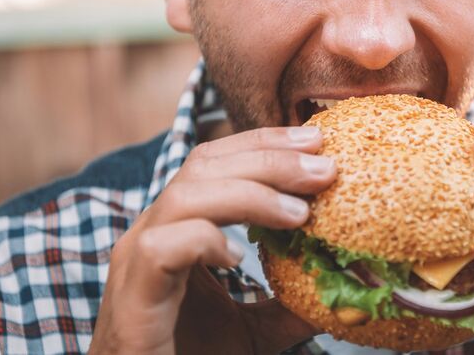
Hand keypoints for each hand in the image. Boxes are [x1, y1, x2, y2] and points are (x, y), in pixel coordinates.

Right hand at [89, 126, 334, 354]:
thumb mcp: (252, 331)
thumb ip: (288, 306)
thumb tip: (341, 293)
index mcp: (177, 226)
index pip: (217, 161)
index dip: (265, 143)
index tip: (317, 142)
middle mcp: (153, 232)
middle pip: (204, 165)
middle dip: (268, 158)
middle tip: (323, 167)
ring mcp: (136, 261)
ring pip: (185, 196)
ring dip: (249, 194)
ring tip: (300, 213)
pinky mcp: (132, 298)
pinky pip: (162, 248)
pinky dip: (203, 241)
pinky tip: (238, 257)